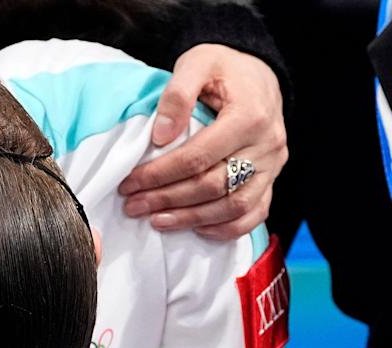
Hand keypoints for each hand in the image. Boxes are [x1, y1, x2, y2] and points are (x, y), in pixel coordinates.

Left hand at [119, 44, 287, 239]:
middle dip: (168, 199)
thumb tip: (160, 136)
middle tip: (133, 206)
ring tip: (156, 221)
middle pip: (213, 185)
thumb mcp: (197, 63)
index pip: (198, 157)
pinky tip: (196, 229)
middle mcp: (268, 144)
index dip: (160, 174)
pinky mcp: (272, 179)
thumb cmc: (223, 69)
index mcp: (249, 116)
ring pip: (234, 205)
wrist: (258, 73)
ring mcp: (273, 165)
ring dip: (192, 218)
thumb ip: (177, 94)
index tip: (129, 184)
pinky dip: (226, 228)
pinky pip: (255, 213)